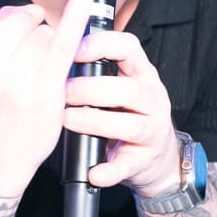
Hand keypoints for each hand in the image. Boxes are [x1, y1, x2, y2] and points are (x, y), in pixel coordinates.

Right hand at [0, 0, 96, 195]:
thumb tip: (24, 6)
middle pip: (19, 13)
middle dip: (26, 27)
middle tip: (17, 62)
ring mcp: (14, 74)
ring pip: (42, 29)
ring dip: (44, 43)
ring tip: (30, 75)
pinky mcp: (45, 87)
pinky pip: (66, 40)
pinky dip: (79, 17)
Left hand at [62, 29, 181, 196]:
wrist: (158, 157)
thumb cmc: (128, 114)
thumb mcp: (120, 86)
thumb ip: (97, 71)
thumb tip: (58, 50)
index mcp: (143, 74)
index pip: (130, 48)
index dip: (102, 45)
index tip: (74, 50)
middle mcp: (153, 100)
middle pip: (129, 89)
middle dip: (92, 89)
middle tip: (63, 93)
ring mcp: (153, 131)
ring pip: (132, 126)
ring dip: (96, 122)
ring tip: (68, 120)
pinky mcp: (144, 161)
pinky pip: (128, 166)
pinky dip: (110, 170)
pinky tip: (94, 172)